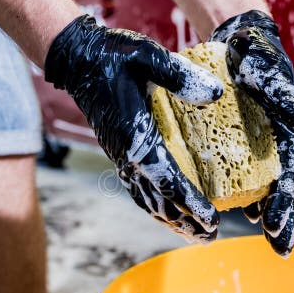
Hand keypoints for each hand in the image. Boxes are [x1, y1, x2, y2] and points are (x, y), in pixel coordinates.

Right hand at [45, 15, 223, 241]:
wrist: (77, 58)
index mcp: (136, 138)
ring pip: (147, 198)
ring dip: (170, 219)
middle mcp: (127, 155)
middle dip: (185, 221)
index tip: (212, 220)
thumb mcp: (148, 56)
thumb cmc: (113, 55)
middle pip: (159, 200)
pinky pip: (138, 187)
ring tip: (193, 234)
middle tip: (209, 237)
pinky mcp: (121, 152)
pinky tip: (167, 211)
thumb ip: (179, 75)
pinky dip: (155, 204)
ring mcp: (122, 157)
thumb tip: (216, 94)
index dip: (191, 204)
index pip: (168, 181)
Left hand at [211, 10, 293, 256]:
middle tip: (279, 249)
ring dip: (257, 211)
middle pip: (275, 190)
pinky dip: (231, 190)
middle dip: (279, 220)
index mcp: (284, 136)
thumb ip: (283, 94)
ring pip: (255, 185)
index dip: (282, 204)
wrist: (237, 40)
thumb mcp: (268, 73)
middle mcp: (270, 146)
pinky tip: (223, 206)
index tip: (273, 227)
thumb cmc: (256, 56)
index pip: (285, 178)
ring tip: (254, 235)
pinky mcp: (231, 140)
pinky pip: (231, 171)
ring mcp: (251, 146)